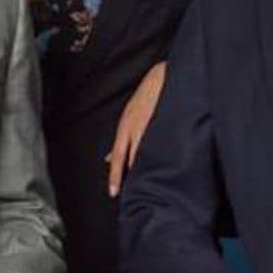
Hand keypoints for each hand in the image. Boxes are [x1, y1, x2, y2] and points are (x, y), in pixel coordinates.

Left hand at [107, 61, 166, 195]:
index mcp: (125, 129)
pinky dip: (159, 156)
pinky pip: (159, 144)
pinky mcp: (161, 124)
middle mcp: (134, 129)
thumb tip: (109, 159)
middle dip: (131, 176)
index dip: (115, 176)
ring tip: (149, 184)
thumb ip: (120, 142)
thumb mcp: (128, 119)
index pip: (118, 157)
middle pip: (130, 159)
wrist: (161, 78)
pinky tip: (163, 165)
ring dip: (145, 168)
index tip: (114, 192)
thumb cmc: (144, 100)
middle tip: (133, 194)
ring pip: (144, 153)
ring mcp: (148, 126)